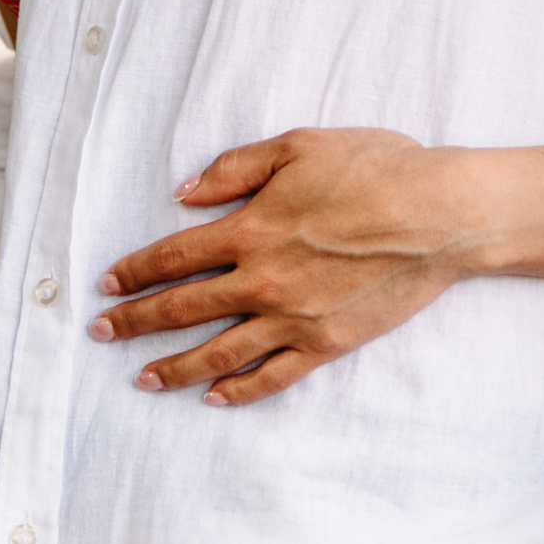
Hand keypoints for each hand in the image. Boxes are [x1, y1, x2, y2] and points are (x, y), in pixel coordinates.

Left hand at [91, 130, 472, 405]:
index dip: (135, 272)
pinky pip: (274, 376)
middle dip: (137, 321)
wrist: (440, 213)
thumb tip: (185, 193)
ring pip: (219, 352)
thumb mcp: (299, 145)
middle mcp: (264, 280)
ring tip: (142, 379)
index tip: (107, 285)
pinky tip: (214, 399)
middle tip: (102, 333)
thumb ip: (236, 168)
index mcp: (251, 229)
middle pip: (184, 307)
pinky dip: (240, 391)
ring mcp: (295, 318)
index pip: (174, 256)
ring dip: (175, 367)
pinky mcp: (328, 343)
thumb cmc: (374, 167)